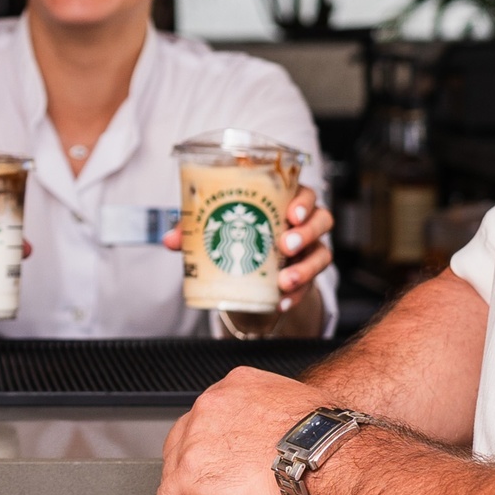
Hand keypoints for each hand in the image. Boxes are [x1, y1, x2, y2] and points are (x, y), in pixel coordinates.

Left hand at [154, 365, 331, 494]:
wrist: (330, 462)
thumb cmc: (332, 444)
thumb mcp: (305, 412)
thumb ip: (283, 420)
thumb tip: (292, 435)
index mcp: (238, 387)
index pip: (210, 417)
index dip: (211, 447)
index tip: (217, 464)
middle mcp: (212, 405)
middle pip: (184, 440)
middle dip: (190, 469)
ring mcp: (196, 437)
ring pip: (173, 471)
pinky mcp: (190, 475)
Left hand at [159, 185, 334, 309]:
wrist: (252, 269)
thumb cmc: (238, 234)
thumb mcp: (218, 228)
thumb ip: (195, 230)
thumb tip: (171, 240)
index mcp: (286, 201)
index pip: (305, 193)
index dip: (303, 201)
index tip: (291, 213)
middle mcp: (304, 223)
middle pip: (322, 220)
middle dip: (306, 232)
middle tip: (286, 245)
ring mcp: (309, 249)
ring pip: (322, 253)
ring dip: (305, 268)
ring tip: (284, 280)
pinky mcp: (308, 275)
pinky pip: (311, 285)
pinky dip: (297, 295)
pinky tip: (282, 301)